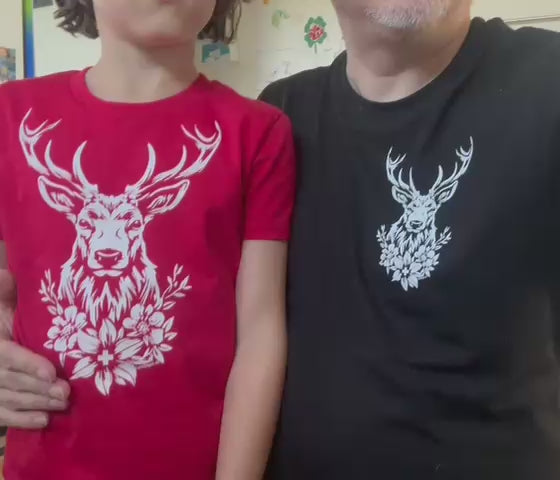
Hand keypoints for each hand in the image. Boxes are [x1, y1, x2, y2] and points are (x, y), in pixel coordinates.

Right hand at [0, 269, 69, 428]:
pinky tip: (44, 422)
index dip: (28, 365)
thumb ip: (6, 295)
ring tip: (63, 404)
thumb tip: (7, 273)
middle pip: (11, 381)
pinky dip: (22, 420)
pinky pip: (2, 415)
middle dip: (39, 388)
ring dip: (37, 403)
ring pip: (10, 399)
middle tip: (66, 392)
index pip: (8, 356)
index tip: (51, 372)